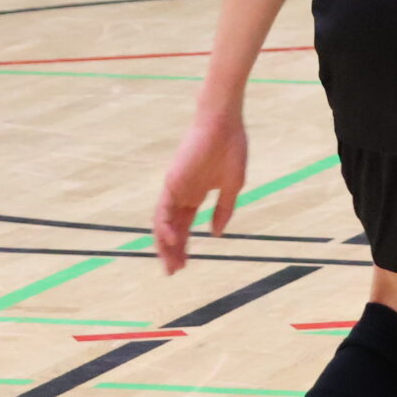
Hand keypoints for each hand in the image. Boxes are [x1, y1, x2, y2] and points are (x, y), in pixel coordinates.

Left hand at [153, 112, 246, 273]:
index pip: (184, 225)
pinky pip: (163, 209)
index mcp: (196, 194)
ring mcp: (175, 188)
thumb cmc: (231, 148)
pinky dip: (164, 227)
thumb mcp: (233, 186)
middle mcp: (182, 193)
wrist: (223, 124)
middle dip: (172, 251)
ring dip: (165, 245)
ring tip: (171, 265)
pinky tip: (171, 242)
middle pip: (171, 228)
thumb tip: (216, 234)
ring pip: (163, 223)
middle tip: (174, 272)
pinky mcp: (171, 181)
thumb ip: (224, 210)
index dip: (183, 245)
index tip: (185, 265)